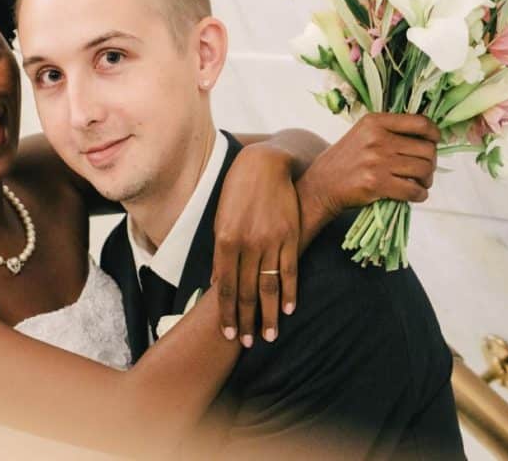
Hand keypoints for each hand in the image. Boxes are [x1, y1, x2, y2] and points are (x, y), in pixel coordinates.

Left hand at [212, 143, 299, 347]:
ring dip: (269, 315)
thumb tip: (217, 283)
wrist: (266, 165)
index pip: (224, 286)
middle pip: (245, 291)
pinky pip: (290, 270)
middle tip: (246, 343)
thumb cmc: (237, 191)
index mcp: (225, 240)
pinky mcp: (290, 236)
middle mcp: (247, 244)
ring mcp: (271, 241)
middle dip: (245, 320)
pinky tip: (289, 309)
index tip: (226, 332)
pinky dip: (289, 292)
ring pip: (268, 286)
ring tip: (270, 336)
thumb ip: (220, 252)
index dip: (226, 312)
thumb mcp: (221, 219)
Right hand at [297, 113, 439, 235]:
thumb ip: (389, 131)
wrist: (321, 185)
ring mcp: (377, 161)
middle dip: (430, 163)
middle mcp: (377, 139)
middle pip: (426, 149)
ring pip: (423, 170)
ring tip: (419, 183)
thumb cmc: (345, 160)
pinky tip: (413, 194)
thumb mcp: (362, 134)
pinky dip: (419, 195)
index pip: (420, 122)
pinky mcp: (376, 183)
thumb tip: (427, 137)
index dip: (434, 134)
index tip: (435, 141)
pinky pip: (413, 190)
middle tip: (424, 171)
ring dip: (426, 180)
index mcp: (375, 122)